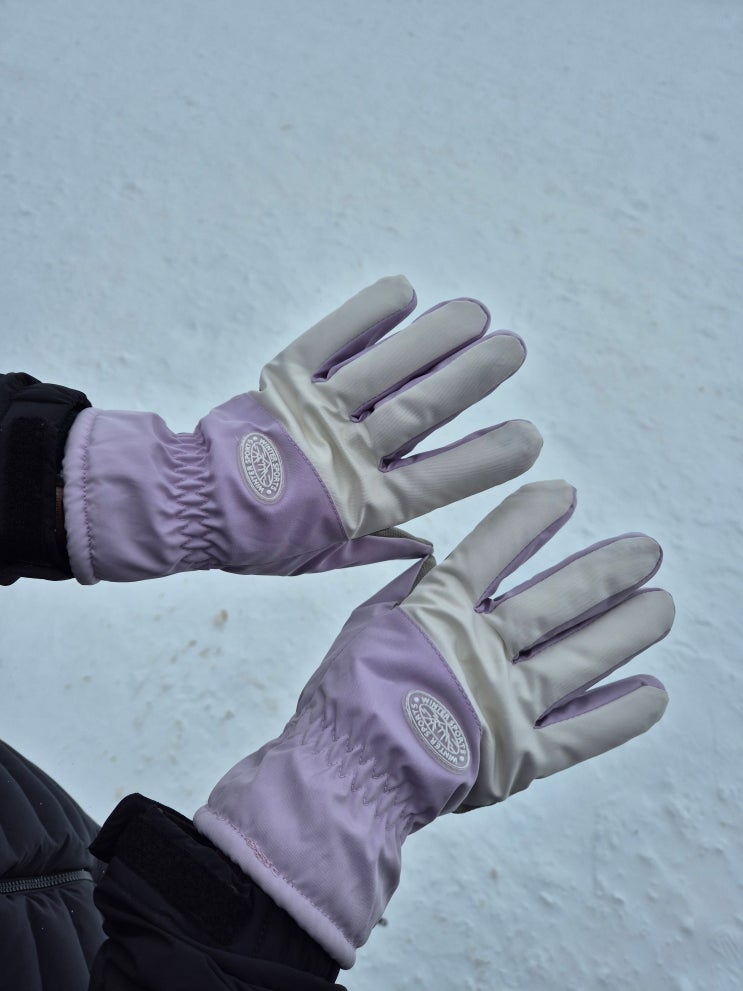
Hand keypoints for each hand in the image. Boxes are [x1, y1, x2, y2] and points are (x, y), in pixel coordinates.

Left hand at [63, 276, 540, 581]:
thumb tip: (430, 547)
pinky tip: (404, 292)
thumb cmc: (259, 536)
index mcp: (360, 504)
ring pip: (385, 370)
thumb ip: (376, 545)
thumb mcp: (321, 556)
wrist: (187, 503)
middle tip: (513, 349)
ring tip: (474, 313)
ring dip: (433, 338)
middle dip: (472, 377)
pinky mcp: (284, 381)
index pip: (439, 478)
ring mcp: (314, 413)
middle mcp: (345, 454)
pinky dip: (365, 316)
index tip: (530, 436)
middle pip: (421, 409)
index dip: (487, 457)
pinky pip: (330, 340)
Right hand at [194, 480, 672, 967]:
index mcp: (439, 613)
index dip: (529, 518)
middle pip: (555, 602)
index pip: (493, 550)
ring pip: (579, 659)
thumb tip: (444, 562)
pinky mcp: (520, 756)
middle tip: (646, 552)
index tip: (564, 493)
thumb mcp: (370, 624)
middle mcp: (482, 651)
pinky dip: (619, 714)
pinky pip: (581, 733)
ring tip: (662, 606)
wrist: (344, 775)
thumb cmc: (347, 695)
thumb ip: (413, 592)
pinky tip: (654, 692)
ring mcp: (506, 703)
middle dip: (604, 573)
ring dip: (624, 630)